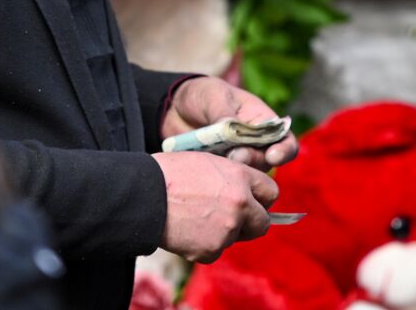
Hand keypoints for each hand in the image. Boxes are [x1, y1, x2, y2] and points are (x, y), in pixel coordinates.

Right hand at [152, 151, 276, 262]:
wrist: (144, 195)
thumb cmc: (172, 173)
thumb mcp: (211, 163)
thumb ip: (234, 180)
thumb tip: (248, 195)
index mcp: (242, 178)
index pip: (271, 192)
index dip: (260, 198)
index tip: (252, 202)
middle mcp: (241, 204)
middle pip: (263, 223)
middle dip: (251, 222)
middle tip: (231, 219)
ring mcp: (227, 229)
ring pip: (235, 238)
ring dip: (223, 233)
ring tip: (196, 218)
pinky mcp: (210, 250)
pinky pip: (215, 252)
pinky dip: (204, 246)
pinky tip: (187, 231)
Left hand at [161, 77, 298, 169]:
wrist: (175, 108)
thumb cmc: (204, 95)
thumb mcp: (215, 97)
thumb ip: (224, 113)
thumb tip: (231, 129)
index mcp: (262, 121)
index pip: (284, 140)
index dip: (284, 150)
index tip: (272, 156)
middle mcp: (254, 143)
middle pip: (265, 161)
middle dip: (253, 160)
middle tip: (236, 155)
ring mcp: (236, 157)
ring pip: (246, 174)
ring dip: (236, 170)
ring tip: (218, 160)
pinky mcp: (219, 169)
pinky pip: (224, 180)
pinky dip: (218, 177)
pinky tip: (206, 168)